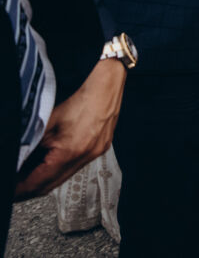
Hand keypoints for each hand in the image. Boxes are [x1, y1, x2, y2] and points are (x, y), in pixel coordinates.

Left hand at [14, 59, 124, 199]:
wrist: (106, 88)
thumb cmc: (80, 100)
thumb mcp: (48, 122)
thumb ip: (33, 143)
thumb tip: (19, 159)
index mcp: (70, 151)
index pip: (40, 181)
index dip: (22, 188)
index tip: (12, 189)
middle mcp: (85, 156)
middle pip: (52, 185)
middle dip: (31, 189)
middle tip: (16, 187)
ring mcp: (95, 153)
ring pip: (64, 177)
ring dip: (46, 179)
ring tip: (29, 176)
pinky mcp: (100, 148)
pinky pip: (76, 167)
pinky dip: (60, 169)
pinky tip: (51, 163)